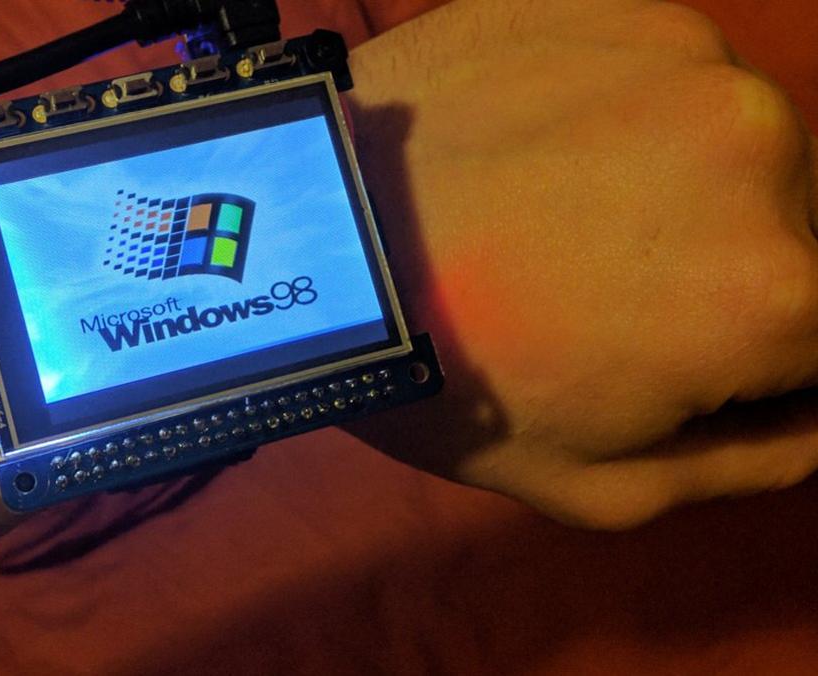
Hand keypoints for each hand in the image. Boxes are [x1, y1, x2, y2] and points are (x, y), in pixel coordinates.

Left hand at [344, 0, 817, 528]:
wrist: (308, 239)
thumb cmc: (444, 375)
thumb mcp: (597, 485)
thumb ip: (752, 459)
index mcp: (777, 290)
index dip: (753, 350)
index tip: (668, 344)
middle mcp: (764, 150)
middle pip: (797, 221)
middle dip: (726, 258)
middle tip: (602, 275)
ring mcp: (688, 56)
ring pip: (736, 135)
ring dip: (683, 174)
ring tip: (564, 203)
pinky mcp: (616, 0)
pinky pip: (666, 67)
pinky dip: (627, 107)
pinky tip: (540, 141)